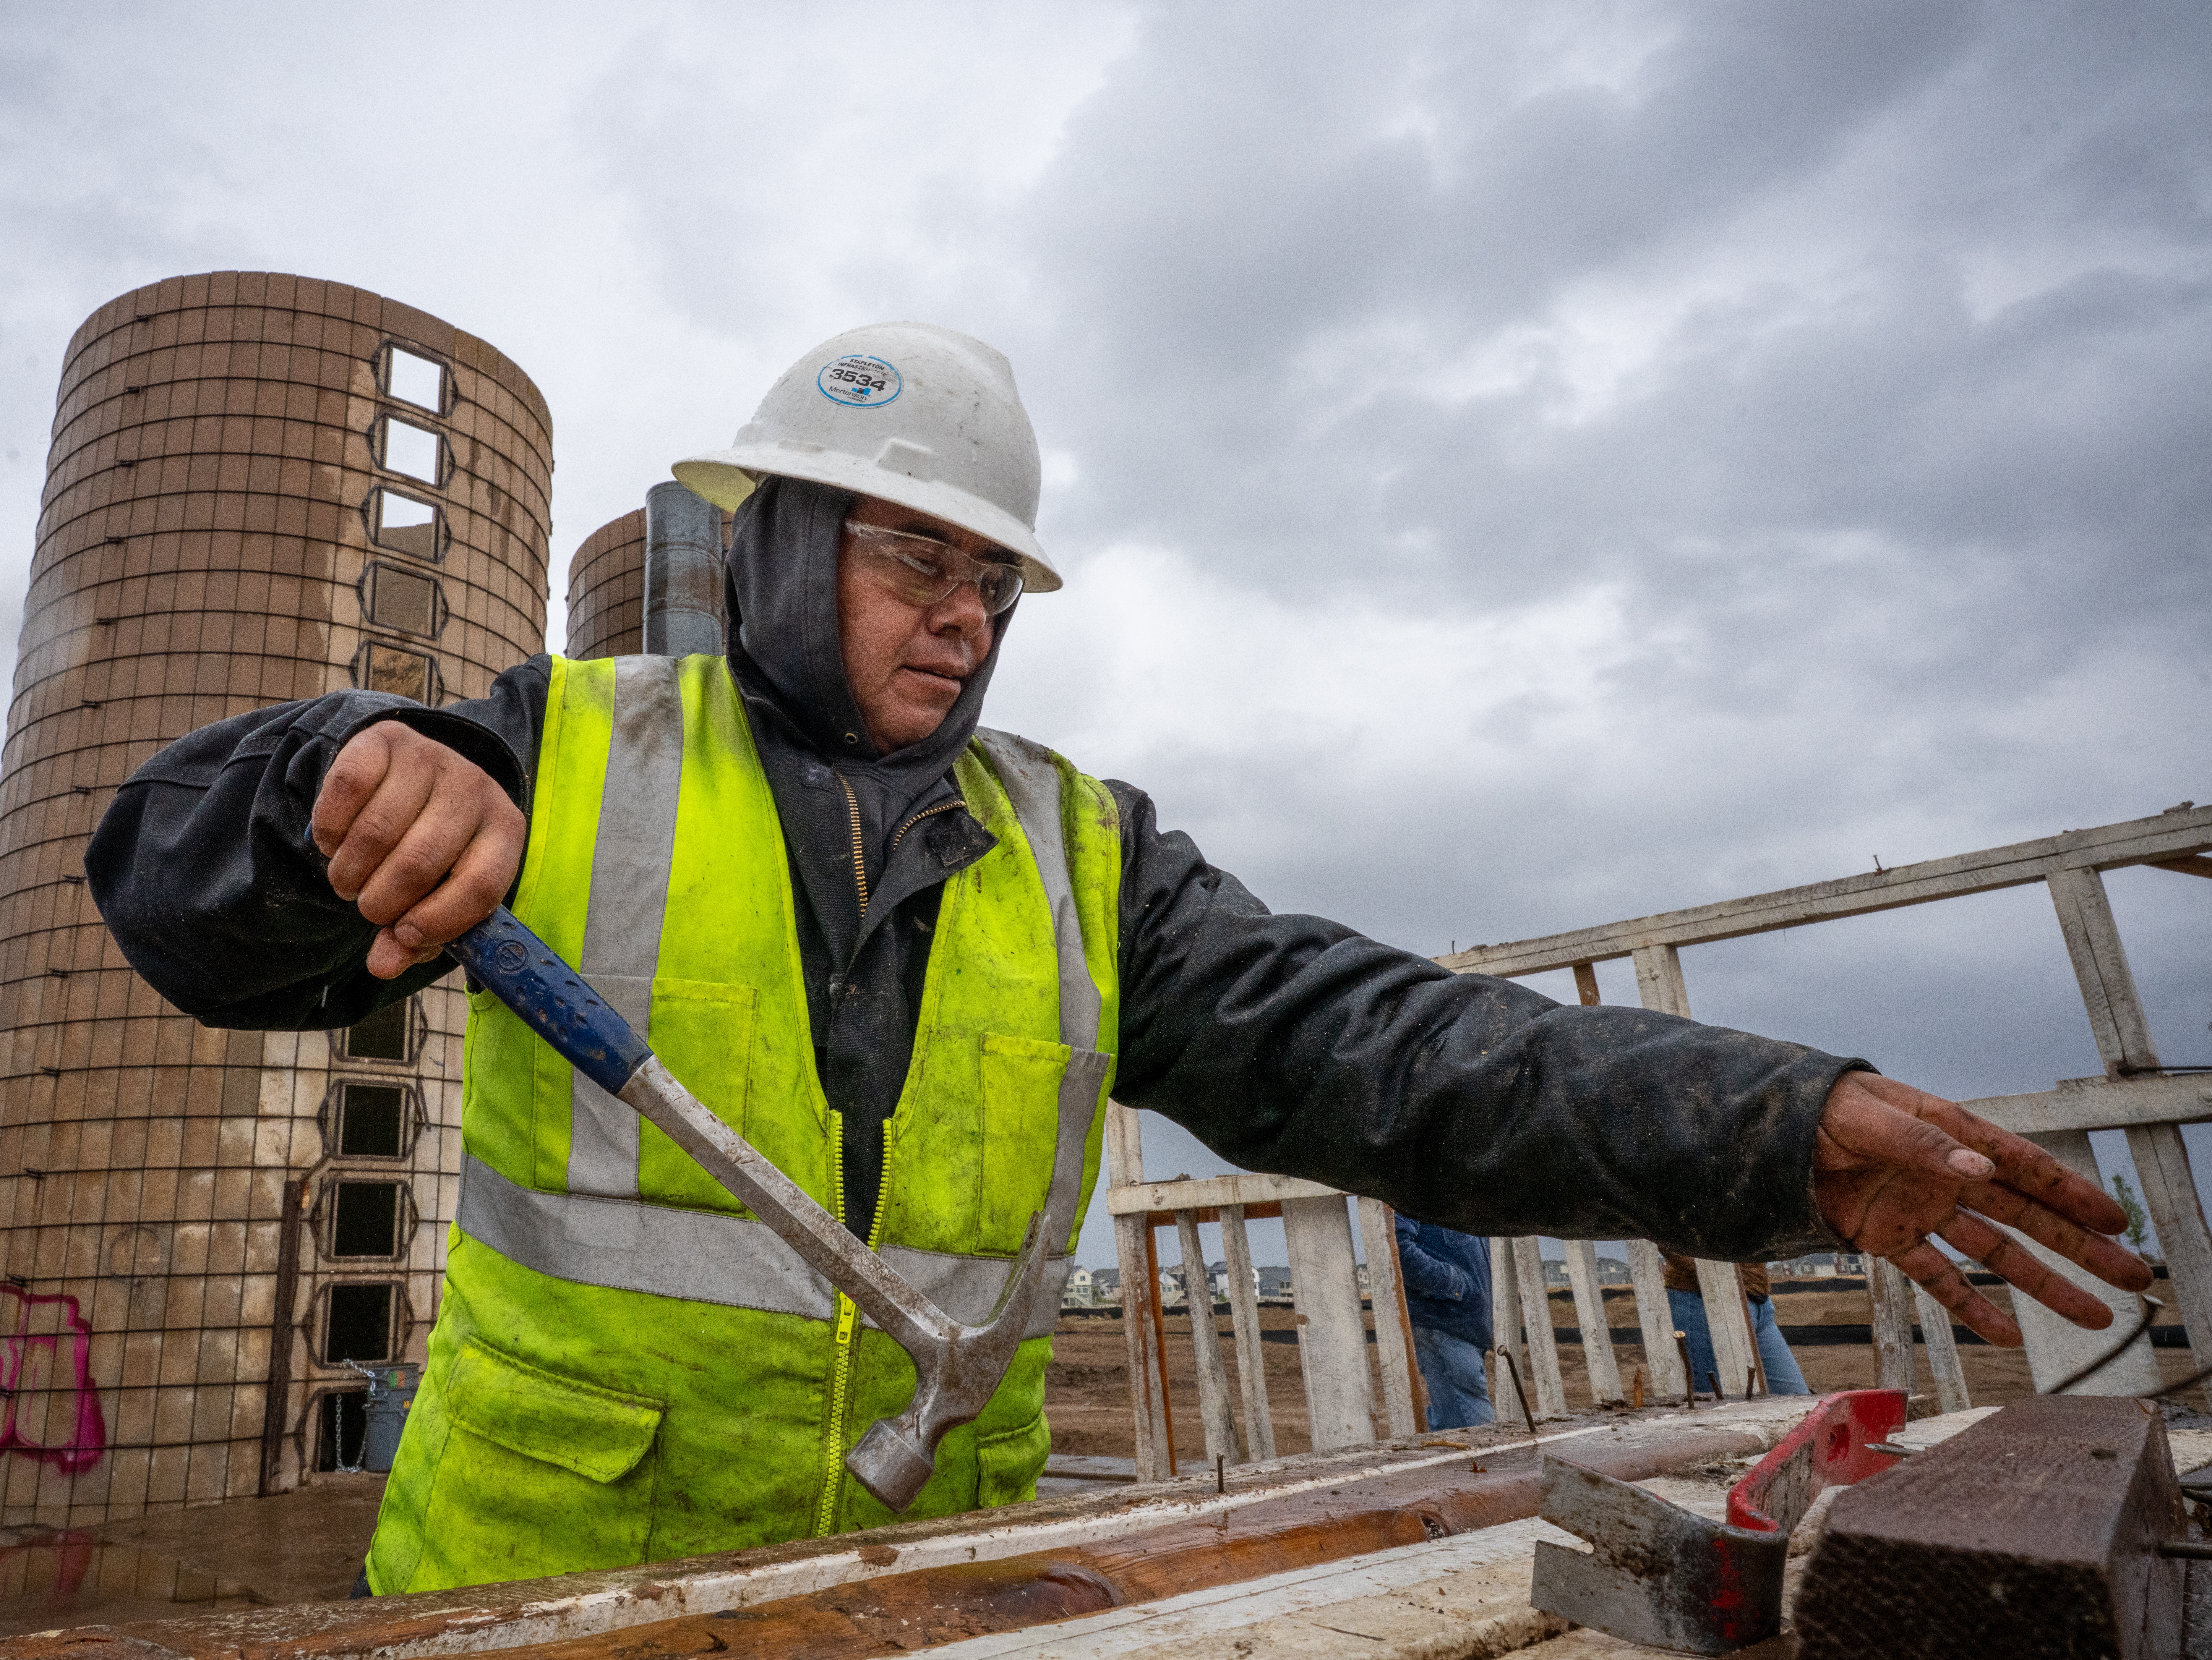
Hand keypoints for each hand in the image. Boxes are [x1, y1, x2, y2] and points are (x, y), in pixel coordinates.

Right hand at [311, 723, 525, 978]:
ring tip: (348, 879)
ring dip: (349, 871)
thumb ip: (416, 936)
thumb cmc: (431, 848)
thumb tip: (383, 965)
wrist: (406, 776)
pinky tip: (334, 841)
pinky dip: (329, 830)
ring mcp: (433, 758)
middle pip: (421, 863)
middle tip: (367, 906)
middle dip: (381, 901)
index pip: (482, 886)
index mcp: (505, 831)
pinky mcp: (388, 739)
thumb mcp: (437, 892)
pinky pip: (346, 791)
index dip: (438, 921)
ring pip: (377, 833)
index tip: (402, 934)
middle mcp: (476, 788)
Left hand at [1813, 1071, 2151, 1346]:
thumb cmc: (1824, 1107)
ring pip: (1996, 1253)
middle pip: (2027, 1216)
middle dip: (2081, 1247)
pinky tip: (2006, 1335)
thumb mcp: (1869, 1118)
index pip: (2023, 1167)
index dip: (2071, 1193)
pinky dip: (1970, 1306)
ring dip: (2044, 1284)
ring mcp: (1923, 1211)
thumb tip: (1980, 1168)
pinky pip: (1938, 1277)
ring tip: (2095, 1315)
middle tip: (2133, 1276)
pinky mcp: (1890, 1238)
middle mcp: (1948, 1176)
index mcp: (1951, 1136)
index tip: (2115, 1219)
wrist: (1772, 1129)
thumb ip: (1923, 1143)